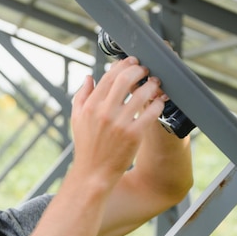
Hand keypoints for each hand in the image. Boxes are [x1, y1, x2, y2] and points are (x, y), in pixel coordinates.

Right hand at [70, 57, 165, 188]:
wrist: (93, 173)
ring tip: (156, 83)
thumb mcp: (77, 119)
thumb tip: (88, 77)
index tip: (132, 62)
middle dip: (139, 70)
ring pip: (141, 94)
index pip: (109, 76)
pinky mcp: (133, 135)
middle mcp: (104, 112)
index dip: (123, 65)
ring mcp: (120, 124)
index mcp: (91, 106)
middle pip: (126, 79)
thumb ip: (81, 96)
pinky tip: (159, 102)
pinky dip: (157, 104)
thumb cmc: (86, 146)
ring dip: (152, 85)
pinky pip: (150, 113)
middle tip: (146, 69)